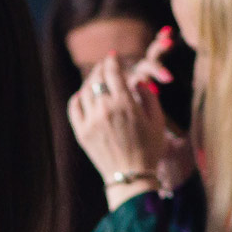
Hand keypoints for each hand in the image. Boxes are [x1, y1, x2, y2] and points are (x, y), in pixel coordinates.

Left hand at [67, 46, 168, 193]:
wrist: (131, 176)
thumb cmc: (149, 148)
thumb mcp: (157, 120)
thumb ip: (148, 96)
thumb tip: (137, 80)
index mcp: (125, 104)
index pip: (113, 73)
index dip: (113, 61)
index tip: (113, 56)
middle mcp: (104, 110)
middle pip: (97, 79)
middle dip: (101, 68)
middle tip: (104, 64)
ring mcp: (90, 122)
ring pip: (85, 92)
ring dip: (90, 81)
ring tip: (96, 78)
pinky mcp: (81, 133)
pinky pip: (74, 108)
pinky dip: (77, 97)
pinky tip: (83, 95)